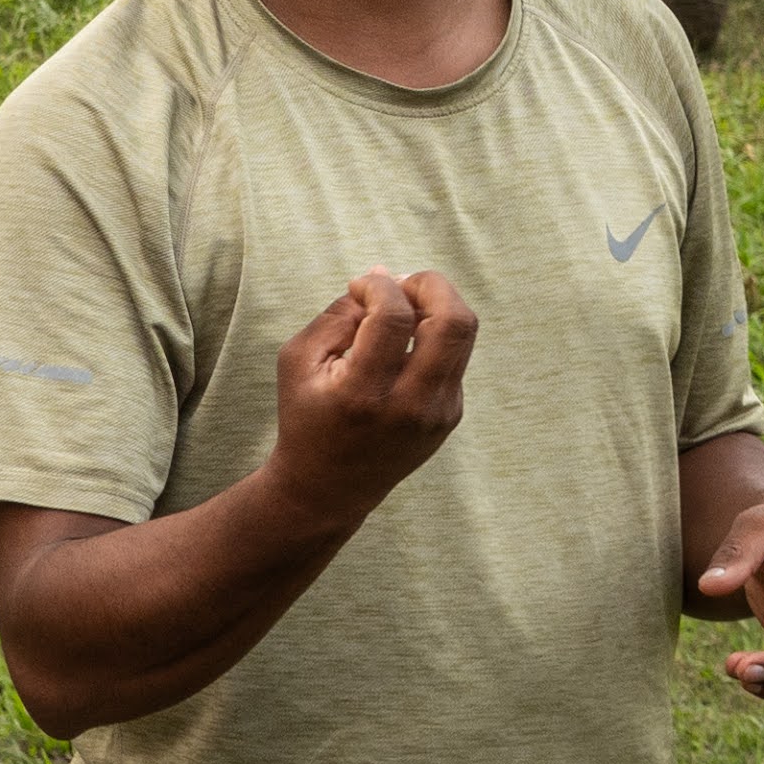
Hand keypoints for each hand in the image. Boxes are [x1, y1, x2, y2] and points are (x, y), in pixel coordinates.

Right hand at [266, 269, 475, 528]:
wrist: (329, 488)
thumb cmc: (306, 417)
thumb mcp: (299, 361)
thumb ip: (338, 313)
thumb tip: (383, 275)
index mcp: (365, 394)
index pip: (395, 318)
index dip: (380, 286)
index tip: (360, 286)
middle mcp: (411, 406)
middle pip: (454, 321)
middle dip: (430, 284)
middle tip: (401, 284)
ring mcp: (438, 413)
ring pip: (464, 334)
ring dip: (436, 305)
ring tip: (402, 306)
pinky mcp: (450, 415)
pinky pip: (453, 356)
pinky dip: (432, 335)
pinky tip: (402, 344)